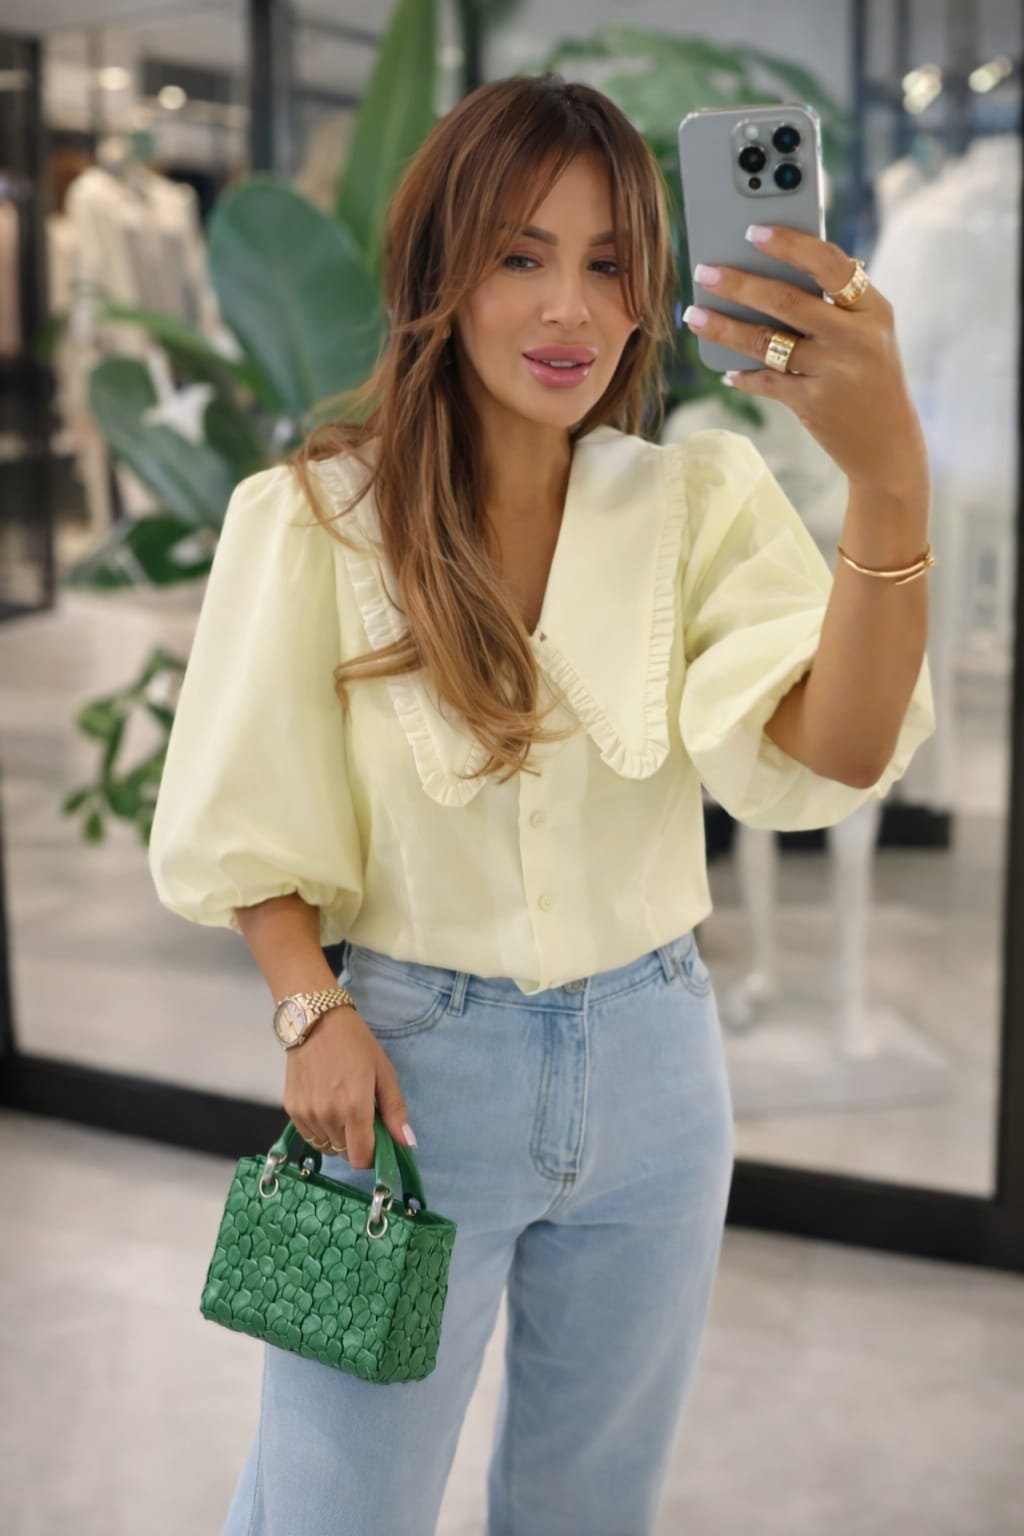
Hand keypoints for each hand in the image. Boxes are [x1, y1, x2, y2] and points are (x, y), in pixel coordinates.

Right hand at [284, 1006, 415, 1168]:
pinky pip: (309, 1135)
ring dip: (337, 1137)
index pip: (360, 1158)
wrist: (315, 1020)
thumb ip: (395, 1110)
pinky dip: (320, 1129)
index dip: (372, 1156)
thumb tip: (406, 1143)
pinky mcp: (291, 1108)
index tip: (377, 1142)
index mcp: (354, 1108)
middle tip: (361, 1118)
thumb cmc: (355, 1043)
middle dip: (357, 1143)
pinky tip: (325, 1105)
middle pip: (344, 1153)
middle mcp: (328, 1116)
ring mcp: (306, 1114)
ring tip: (342, 1108)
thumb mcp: (383, 1071)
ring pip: (326, 1146)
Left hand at [685, 224, 929, 500]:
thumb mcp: (870, 333)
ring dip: (725, 327)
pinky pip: (766, 382)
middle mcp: (856, 338)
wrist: (888, 443)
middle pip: (787, 301)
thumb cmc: (871, 376)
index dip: (790, 244)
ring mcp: (834, 372)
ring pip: (767, 342)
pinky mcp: (812, 404)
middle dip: (740, 283)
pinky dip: (743, 375)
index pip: (830, 264)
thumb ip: (836, 304)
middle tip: (704, 271)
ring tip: (694, 315)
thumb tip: (771, 271)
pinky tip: (725, 368)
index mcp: (874, 308)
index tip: (753, 231)